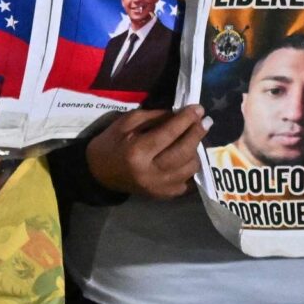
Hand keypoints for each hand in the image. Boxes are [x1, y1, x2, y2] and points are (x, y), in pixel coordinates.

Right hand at [84, 105, 206, 198]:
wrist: (98, 174)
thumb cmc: (110, 144)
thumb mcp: (126, 123)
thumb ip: (153, 117)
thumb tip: (179, 114)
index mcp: (137, 152)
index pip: (169, 133)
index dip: (186, 120)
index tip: (199, 108)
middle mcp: (150, 172)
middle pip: (183, 152)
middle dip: (197, 134)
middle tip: (205, 121)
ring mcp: (158, 187)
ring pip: (189, 168)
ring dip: (196, 151)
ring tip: (194, 139)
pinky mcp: (163, 195)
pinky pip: (188, 183)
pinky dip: (191, 169)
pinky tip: (189, 158)